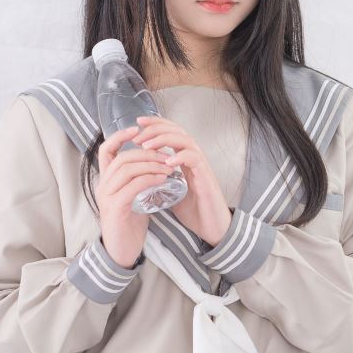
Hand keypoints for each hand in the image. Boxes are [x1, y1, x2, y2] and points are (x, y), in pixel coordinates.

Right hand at [96, 125, 172, 268]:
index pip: (106, 150)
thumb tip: (155, 165)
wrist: (121, 253)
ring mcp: (107, 197)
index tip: (137, 129)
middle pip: (122, 157)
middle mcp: (103, 186)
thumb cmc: (128, 226)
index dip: (120, 136)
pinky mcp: (115, 208)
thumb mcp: (132, 198)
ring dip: (150, 164)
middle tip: (166, 155)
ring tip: (168, 167)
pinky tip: (162, 179)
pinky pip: (132, 186)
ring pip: (127, 169)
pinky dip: (149, 179)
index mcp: (106, 181)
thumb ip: (137, 182)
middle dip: (146, 153)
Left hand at [134, 115, 232, 246]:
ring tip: (148, 146)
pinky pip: (194, 158)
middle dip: (156, 128)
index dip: (156, 124)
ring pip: (186, 140)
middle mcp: (194, 158)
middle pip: (177, 130)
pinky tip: (167, 161)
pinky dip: (181, 156)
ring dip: (165, 139)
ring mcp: (201, 166)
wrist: (213, 228)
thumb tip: (141, 178)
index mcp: (185, 159)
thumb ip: (160, 181)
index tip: (138, 124)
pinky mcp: (206, 177)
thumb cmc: (195, 211)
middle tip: (139, 134)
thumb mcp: (171, 193)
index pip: (171, 132)